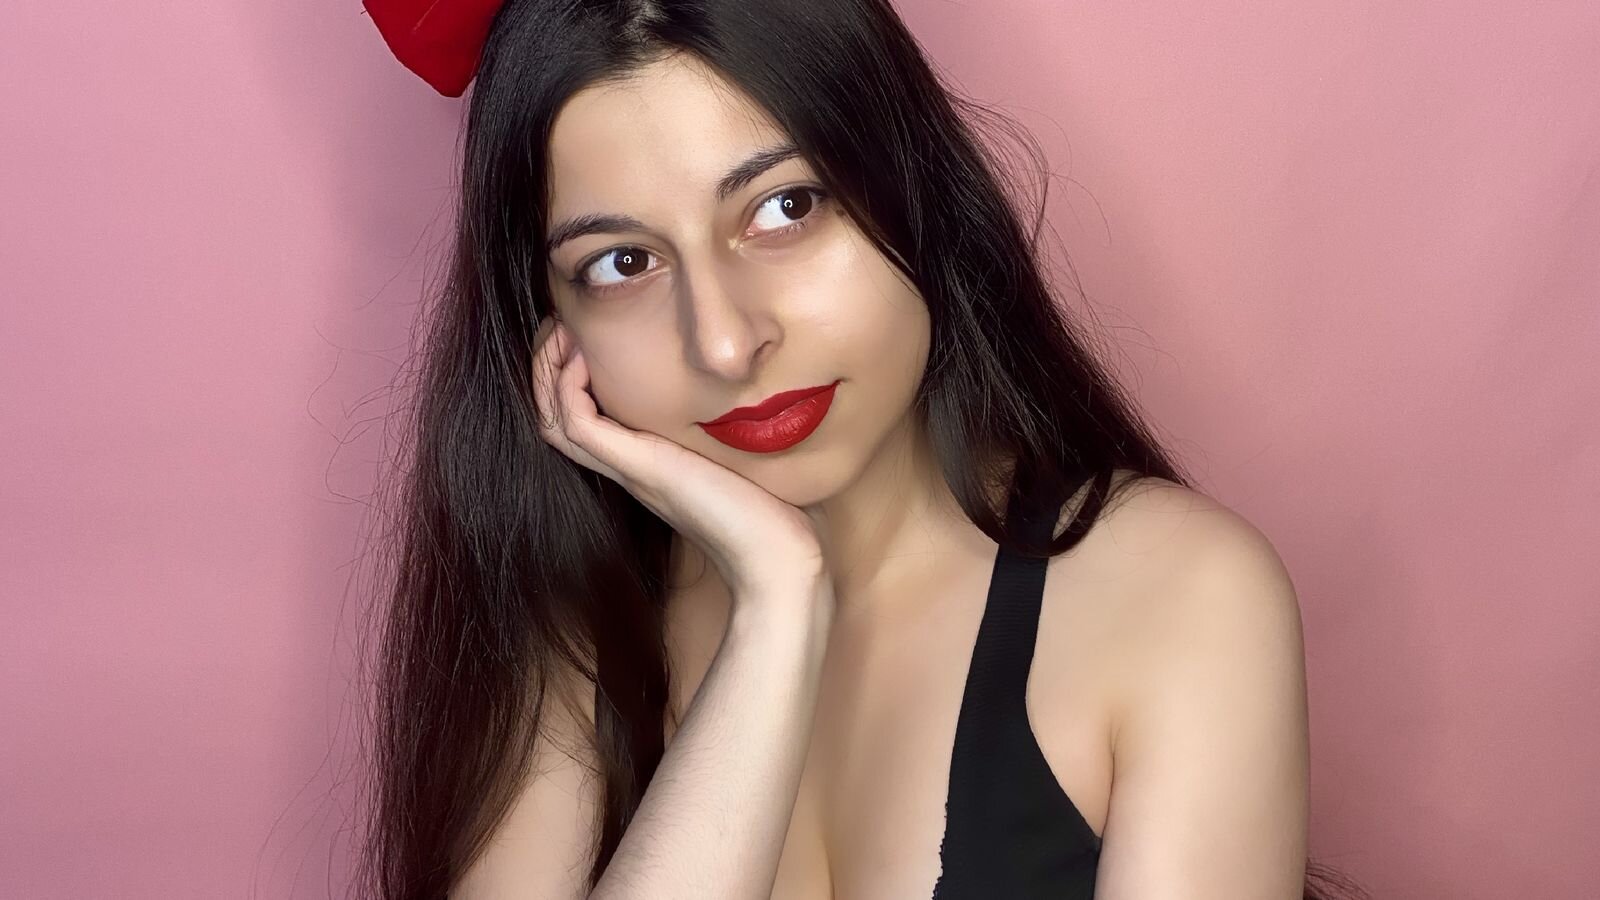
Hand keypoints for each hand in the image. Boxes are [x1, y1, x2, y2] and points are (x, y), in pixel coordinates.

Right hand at [531, 315, 830, 602]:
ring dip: (548, 370)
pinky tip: (588, 356)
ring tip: (562, 331)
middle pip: (554, 415)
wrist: (778, 561)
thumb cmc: (775, 513)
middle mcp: (630, 466)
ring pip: (554, 419)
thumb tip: (764, 392)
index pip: (582, 417)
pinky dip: (570, 385)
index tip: (584, 332)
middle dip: (548, 364)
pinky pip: (577, 424)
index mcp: (648, 462)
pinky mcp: (641, 468)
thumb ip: (739, 427)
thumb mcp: (746, 454)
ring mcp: (631, 469)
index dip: (570, 373)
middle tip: (561, 324)